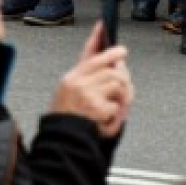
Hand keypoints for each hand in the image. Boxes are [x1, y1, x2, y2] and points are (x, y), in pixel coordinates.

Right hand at [49, 24, 133, 138]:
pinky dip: (116, 116)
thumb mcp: (69, 93)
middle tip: (124, 89)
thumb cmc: (66, 119)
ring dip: (121, 98)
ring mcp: (87, 95)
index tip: (116, 42)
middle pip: (113, 70)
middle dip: (122, 80)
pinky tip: (105, 121)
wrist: (61, 142)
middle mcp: (78, 83)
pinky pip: (117, 105)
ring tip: (112, 109)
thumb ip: (88, 75)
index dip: (104, 45)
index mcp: (71, 78)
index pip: (90, 54)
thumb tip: (111, 60)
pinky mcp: (96, 108)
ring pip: (118, 84)